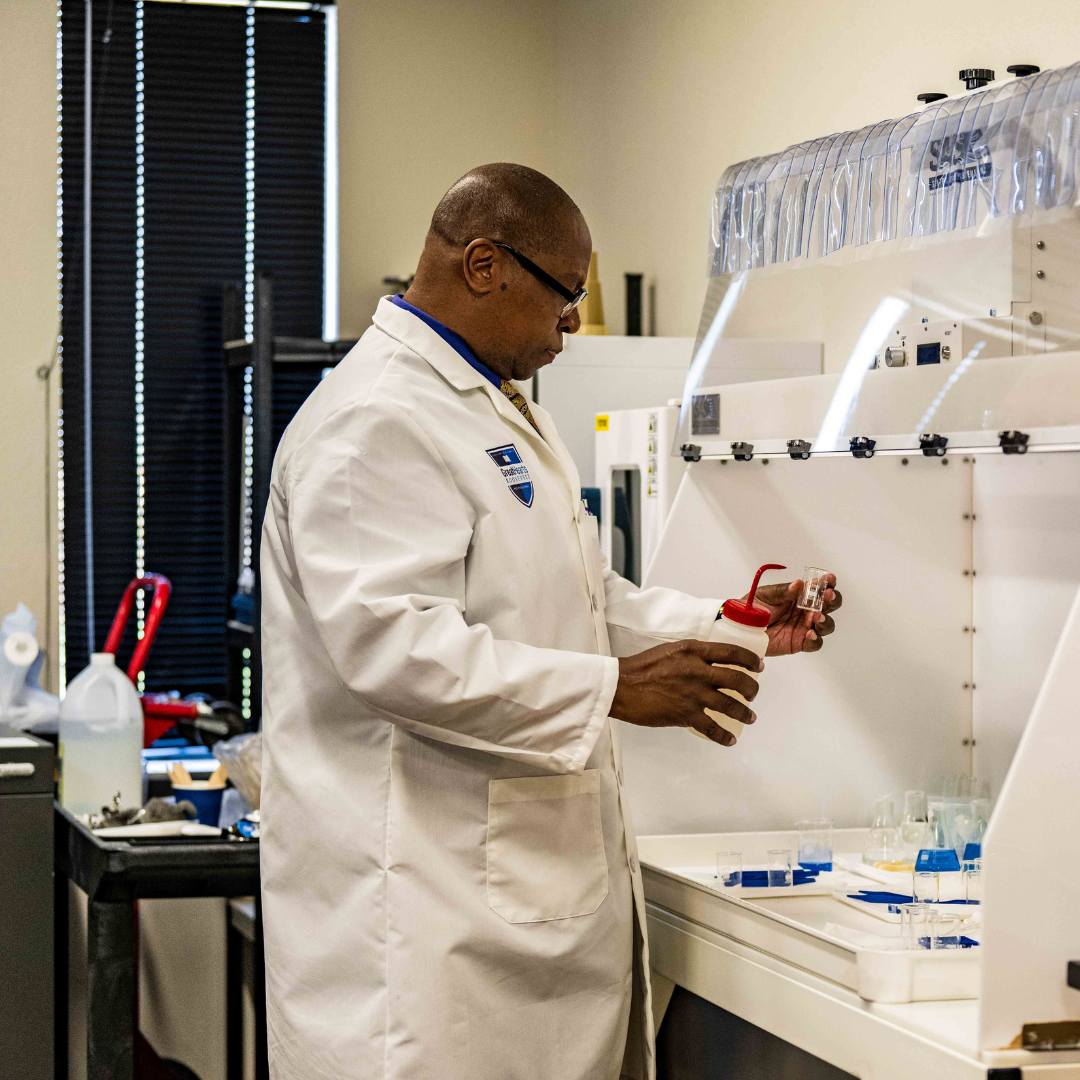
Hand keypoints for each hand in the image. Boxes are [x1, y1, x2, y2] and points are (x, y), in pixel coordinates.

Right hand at [609, 639, 762, 745]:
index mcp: (693, 651)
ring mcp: (693, 694)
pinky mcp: (685, 714)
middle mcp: (698, 671)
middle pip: (737, 679)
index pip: (731, 652)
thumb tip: (710, 663)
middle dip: (752, 689)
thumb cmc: (641, 667)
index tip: (758, 666)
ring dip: (744, 713)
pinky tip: (730, 739)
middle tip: (753, 694)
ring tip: (750, 717)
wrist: (621, 686)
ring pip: (730, 705)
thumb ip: (692, 655)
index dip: (750, 660)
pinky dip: (724, 735)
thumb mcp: (670, 650)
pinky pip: (712, 728)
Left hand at [751, 574, 841, 655]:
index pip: (818, 588)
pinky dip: (816, 639)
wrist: (742, 628)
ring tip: (817, 617)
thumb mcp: (765, 595)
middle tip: (827, 596)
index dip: (828, 582)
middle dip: (832, 600)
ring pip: (826, 625)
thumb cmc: (753, 608)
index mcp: (800, 596)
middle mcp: (806, 611)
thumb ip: (782, 591)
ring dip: (826, 620)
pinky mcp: (800, 642)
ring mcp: (805, 627)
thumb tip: (798, 584)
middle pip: (828, 606)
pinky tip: (810, 634)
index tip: (830, 578)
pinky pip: (814, 643)